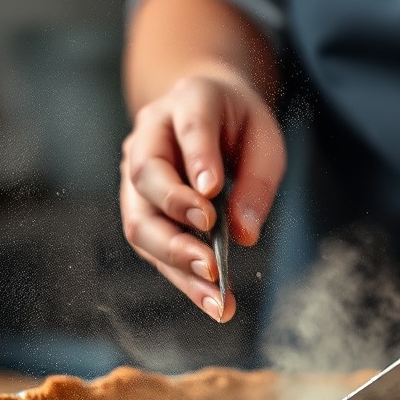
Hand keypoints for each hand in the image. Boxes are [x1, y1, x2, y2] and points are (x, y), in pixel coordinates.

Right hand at [120, 71, 285, 321]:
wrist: (206, 111)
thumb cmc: (239, 125)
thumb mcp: (264, 139)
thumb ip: (258, 181)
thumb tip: (244, 234)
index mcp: (190, 100)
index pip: (191, 126)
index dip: (198, 158)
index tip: (211, 191)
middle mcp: (150, 134)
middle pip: (147, 174)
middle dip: (177, 216)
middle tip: (211, 255)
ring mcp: (135, 171)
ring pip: (140, 219)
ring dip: (174, 259)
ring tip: (215, 295)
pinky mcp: (138, 206)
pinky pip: (151, 245)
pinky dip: (180, 276)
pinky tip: (211, 299)